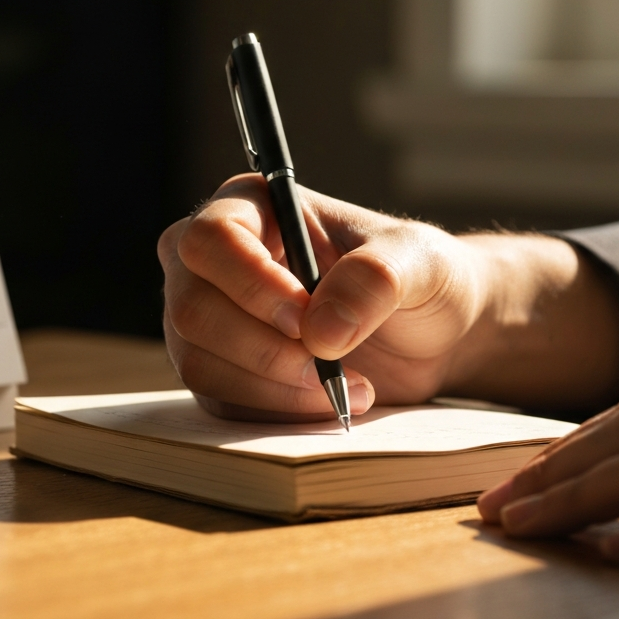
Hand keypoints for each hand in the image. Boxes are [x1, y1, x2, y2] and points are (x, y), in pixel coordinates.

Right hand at [159, 174, 485, 419]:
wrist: (426, 332)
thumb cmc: (417, 276)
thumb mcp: (418, 262)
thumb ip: (375, 279)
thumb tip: (319, 330)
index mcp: (252, 207)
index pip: (211, 239)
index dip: (250, 283)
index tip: (305, 319)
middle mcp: (215, 259)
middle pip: (191, 306)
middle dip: (262, 347)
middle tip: (325, 364)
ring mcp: (210, 316)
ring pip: (198, 361)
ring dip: (272, 386)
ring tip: (343, 385)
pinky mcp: (220, 368)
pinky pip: (219, 401)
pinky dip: (275, 410)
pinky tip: (326, 401)